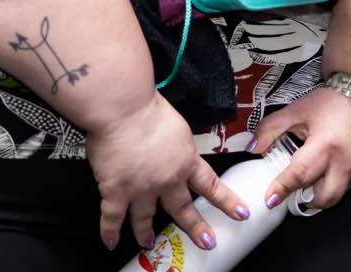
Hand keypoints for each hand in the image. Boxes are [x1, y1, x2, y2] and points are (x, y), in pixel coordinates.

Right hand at [86, 95, 249, 251]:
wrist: (123, 109)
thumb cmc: (147, 108)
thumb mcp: (177, 127)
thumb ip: (178, 144)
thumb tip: (176, 148)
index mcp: (185, 160)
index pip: (211, 185)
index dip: (227, 202)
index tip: (241, 213)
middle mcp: (167, 179)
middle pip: (183, 209)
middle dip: (196, 228)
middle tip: (207, 242)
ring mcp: (141, 189)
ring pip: (146, 219)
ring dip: (146, 233)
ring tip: (148, 242)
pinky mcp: (116, 191)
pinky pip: (113, 218)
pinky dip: (110, 231)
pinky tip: (110, 241)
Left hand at [250, 86, 350, 210]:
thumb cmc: (333, 102)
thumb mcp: (297, 110)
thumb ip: (271, 128)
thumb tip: (253, 147)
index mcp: (325, 145)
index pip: (299, 176)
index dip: (282, 189)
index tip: (270, 199)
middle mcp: (345, 161)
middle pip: (323, 198)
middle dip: (306, 200)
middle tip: (294, 191)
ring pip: (337, 196)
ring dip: (321, 193)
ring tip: (311, 180)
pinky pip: (349, 186)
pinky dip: (335, 183)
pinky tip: (327, 171)